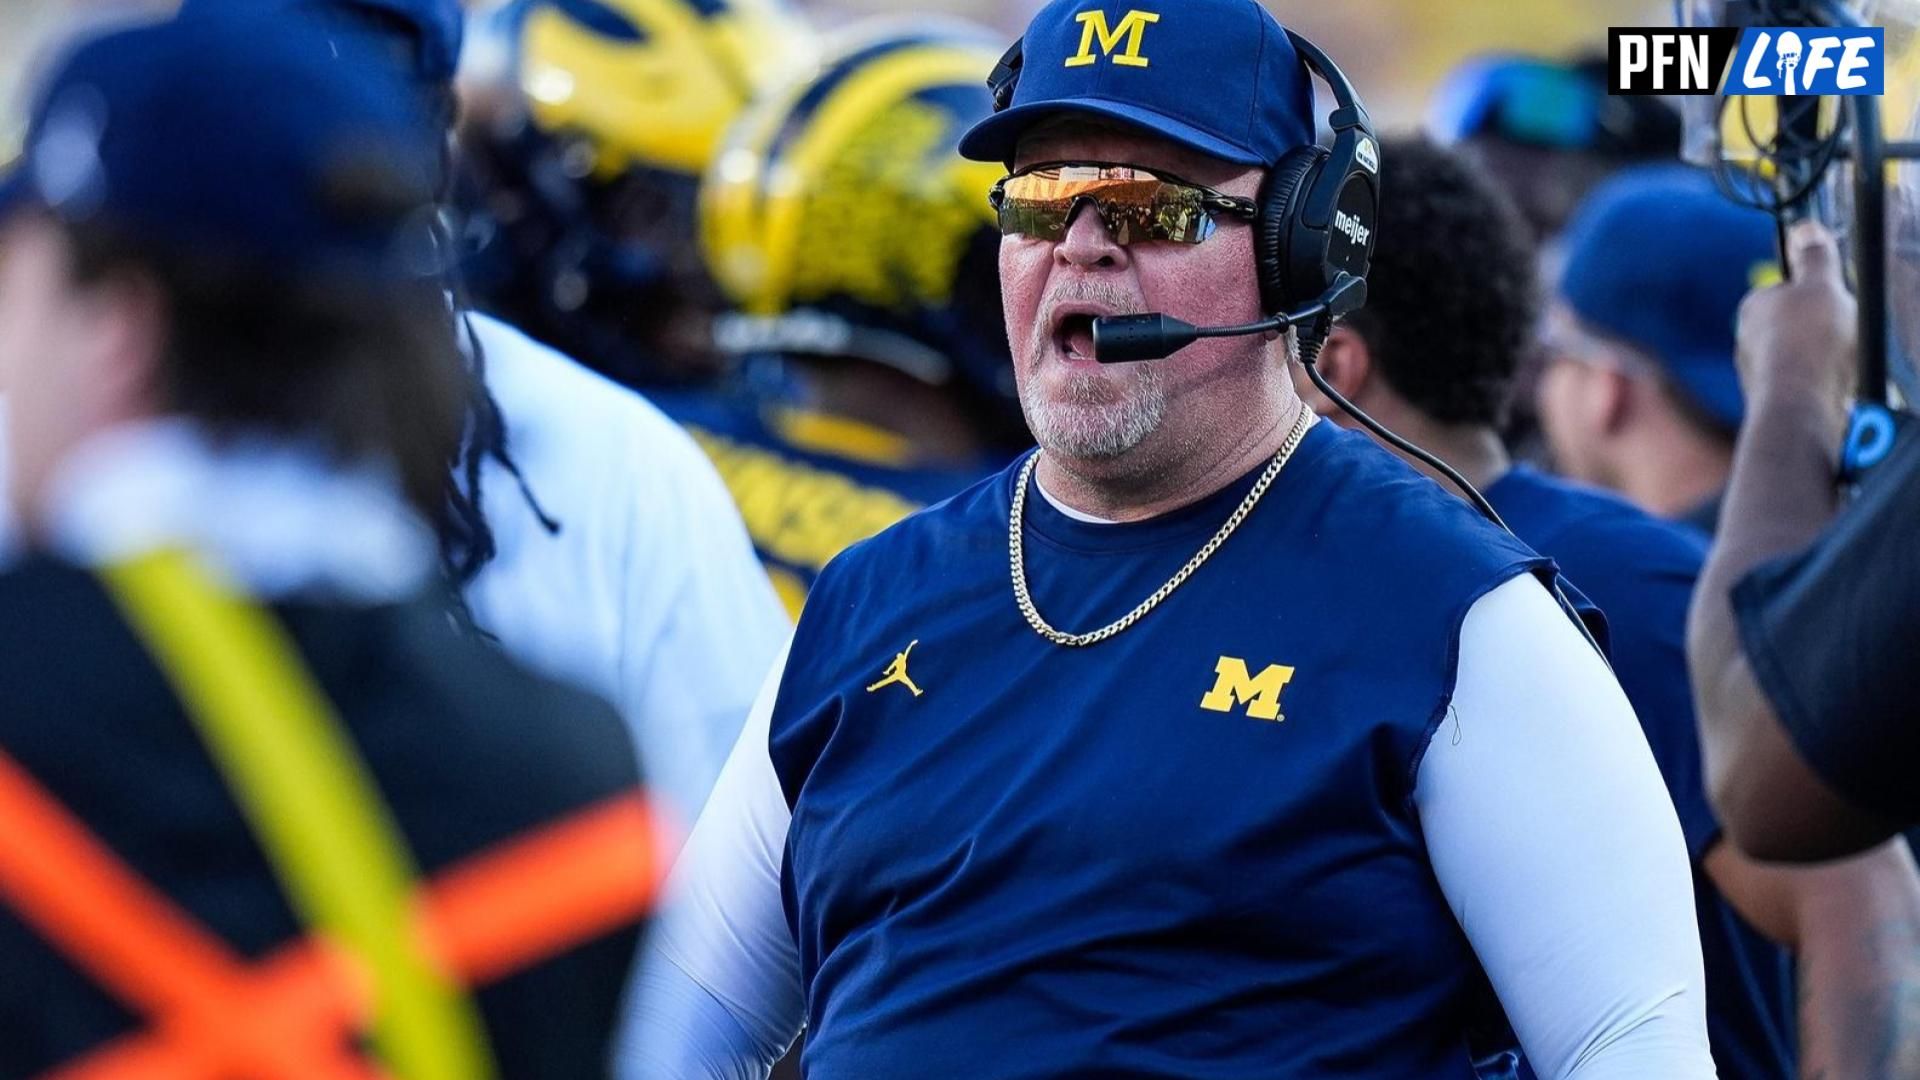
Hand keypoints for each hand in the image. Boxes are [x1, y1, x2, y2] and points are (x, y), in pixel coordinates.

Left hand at [1734, 221, 1857, 411]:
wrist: (1799, 404)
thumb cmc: (1809, 341)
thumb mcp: (1821, 286)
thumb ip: (1815, 258)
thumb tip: (1805, 228)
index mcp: (1754, 306)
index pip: (1789, 290)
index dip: (1819, 294)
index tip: (1836, 301)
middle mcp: (1747, 339)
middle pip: (1797, 324)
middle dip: (1823, 329)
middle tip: (1842, 336)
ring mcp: (1757, 371)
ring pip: (1800, 356)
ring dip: (1823, 358)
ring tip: (1838, 364)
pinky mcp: (1771, 400)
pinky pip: (1802, 384)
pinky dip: (1820, 383)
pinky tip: (1833, 386)